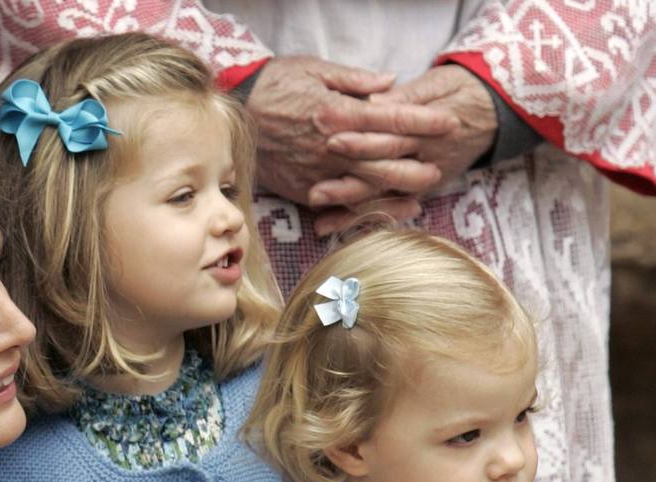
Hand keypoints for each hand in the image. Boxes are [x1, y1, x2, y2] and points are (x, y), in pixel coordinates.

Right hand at [246, 56, 456, 205]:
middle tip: (441, 166)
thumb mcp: (315, 68)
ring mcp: (317, 172)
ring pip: (367, 188)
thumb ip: (355, 80)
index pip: (393, 118)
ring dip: (398, 193)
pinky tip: (384, 210)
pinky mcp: (302, 189)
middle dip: (418, 164)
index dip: (425, 121)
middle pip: (387, 161)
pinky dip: (363, 210)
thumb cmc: (274, 84)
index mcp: (338, 112)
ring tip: (423, 192)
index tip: (449, 122)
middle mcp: (331, 146)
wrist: (233, 112)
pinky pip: (339, 205)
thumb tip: (390, 84)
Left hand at [311, 64, 496, 212]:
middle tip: (315, 190)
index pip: (392, 132)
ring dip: (350, 209)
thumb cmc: (459, 88)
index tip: (330, 138)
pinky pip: (388, 208)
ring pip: (384, 197)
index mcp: (431, 125)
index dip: (362, 136)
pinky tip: (329, 227)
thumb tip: (368, 103)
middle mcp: (428, 156)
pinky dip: (358, 219)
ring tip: (318, 218)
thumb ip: (401, 97)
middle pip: (385, 171)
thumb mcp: (435, 82)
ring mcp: (424, 178)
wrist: (496, 109)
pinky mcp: (419, 190)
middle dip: (349, 183)